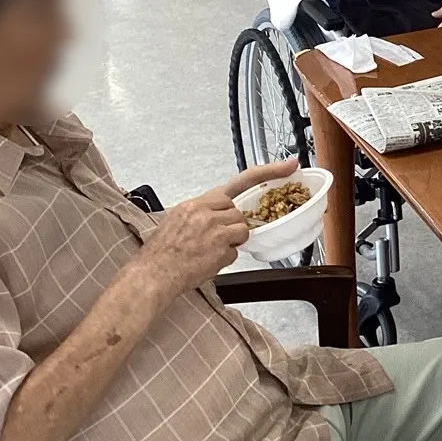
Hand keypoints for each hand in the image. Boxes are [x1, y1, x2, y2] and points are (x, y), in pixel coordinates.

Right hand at [131, 158, 295, 301]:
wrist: (152, 274)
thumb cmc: (161, 252)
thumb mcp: (177, 219)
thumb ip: (201, 212)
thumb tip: (219, 212)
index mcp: (197, 202)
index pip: (240, 181)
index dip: (268, 172)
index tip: (289, 166)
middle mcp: (207, 211)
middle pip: (239, 213)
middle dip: (231, 226)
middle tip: (211, 239)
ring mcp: (215, 228)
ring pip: (241, 231)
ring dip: (230, 242)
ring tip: (206, 251)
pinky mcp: (221, 246)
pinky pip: (235, 251)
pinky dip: (224, 258)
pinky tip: (206, 261)